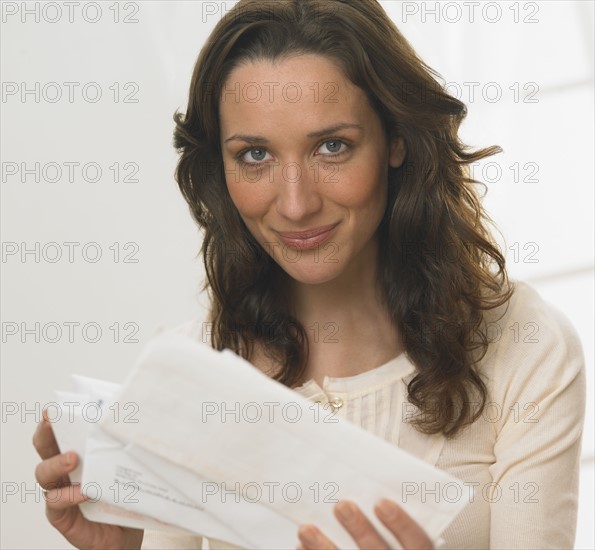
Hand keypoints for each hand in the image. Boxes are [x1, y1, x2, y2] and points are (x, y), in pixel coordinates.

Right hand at [33, 409, 143, 549]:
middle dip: (45, 432)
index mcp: (77, 452)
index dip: (55, 418)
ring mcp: (59, 491)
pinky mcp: (60, 514)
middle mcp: (63, 470)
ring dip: (57, 462)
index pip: (61, 431)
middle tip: (53, 421)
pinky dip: (69, 494)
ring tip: (74, 458)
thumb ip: (124, 447)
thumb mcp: (125, 466)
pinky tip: (85, 491)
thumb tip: (141, 418)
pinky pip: (56, 501)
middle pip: (44, 446)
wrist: (125, 533)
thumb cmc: (123, 495)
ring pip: (44, 472)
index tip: (55, 407)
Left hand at [297, 499, 433, 549]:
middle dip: (359, 530)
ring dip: (324, 548)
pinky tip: (300, 546)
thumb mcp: (405, 539)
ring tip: (306, 529)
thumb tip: (367, 489)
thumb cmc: (393, 545)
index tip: (382, 503)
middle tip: (342, 505)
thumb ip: (394, 521)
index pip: (417, 542)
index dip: (401, 524)